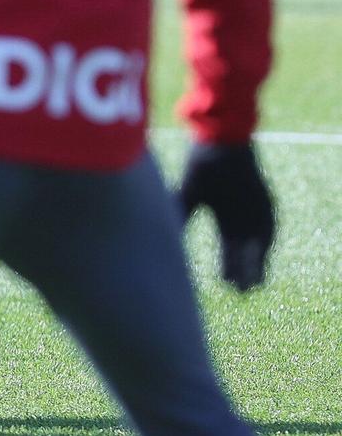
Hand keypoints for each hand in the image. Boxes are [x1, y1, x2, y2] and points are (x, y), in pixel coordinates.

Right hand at [176, 143, 275, 291]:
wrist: (221, 142)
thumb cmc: (201, 165)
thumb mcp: (188, 196)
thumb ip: (180, 218)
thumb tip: (167, 240)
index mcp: (222, 213)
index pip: (226, 245)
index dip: (225, 264)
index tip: (224, 284)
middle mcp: (241, 215)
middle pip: (242, 249)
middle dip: (240, 270)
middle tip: (241, 293)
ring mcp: (256, 211)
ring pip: (256, 245)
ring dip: (255, 266)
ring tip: (252, 286)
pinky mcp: (266, 208)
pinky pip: (268, 234)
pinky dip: (263, 251)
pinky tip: (259, 266)